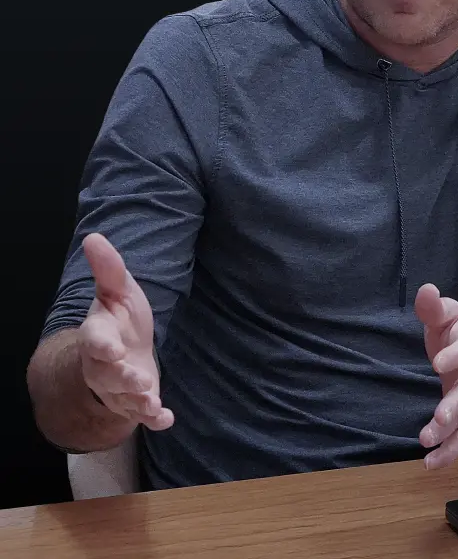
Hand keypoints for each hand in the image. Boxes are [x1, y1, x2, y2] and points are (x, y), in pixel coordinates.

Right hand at [78, 233, 173, 430]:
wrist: (124, 351)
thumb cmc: (120, 319)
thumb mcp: (118, 290)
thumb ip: (108, 268)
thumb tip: (93, 236)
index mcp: (99, 335)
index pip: (94, 340)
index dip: (102, 345)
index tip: (113, 348)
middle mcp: (104, 365)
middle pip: (107, 376)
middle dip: (121, 379)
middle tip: (137, 380)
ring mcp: (119, 388)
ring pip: (122, 399)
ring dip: (137, 401)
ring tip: (151, 401)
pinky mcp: (136, 403)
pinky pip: (141, 417)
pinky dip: (154, 420)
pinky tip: (166, 419)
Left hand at [415, 283, 457, 468]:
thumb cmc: (456, 337)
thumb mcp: (446, 318)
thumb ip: (434, 307)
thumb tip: (426, 290)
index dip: (455, 356)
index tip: (437, 362)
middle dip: (457, 403)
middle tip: (440, 414)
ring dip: (449, 432)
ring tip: (426, 440)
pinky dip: (448, 453)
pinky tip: (429, 463)